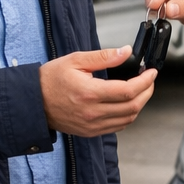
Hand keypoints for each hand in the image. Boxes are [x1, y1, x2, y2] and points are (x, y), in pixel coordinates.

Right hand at [38, 47, 155, 136]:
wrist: (32, 102)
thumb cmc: (50, 80)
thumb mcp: (76, 60)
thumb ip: (104, 56)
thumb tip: (126, 52)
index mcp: (89, 93)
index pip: (128, 91)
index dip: (145, 81)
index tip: (151, 72)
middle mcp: (92, 112)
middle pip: (132, 106)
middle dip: (147, 92)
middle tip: (149, 80)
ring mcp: (92, 125)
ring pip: (128, 119)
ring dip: (140, 104)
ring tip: (141, 90)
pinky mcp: (90, 132)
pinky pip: (117, 126)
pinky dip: (128, 115)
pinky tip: (127, 103)